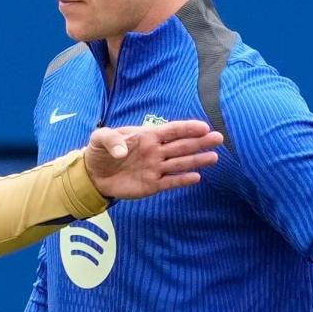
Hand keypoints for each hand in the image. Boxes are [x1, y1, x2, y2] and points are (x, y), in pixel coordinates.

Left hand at [85, 120, 222, 199]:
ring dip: (196, 160)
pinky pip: (170, 181)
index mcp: (147, 136)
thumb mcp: (99, 139)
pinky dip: (182, 180)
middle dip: (200, 142)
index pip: (171, 130)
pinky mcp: (152, 184)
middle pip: (181, 145)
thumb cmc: (99, 152)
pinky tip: (196, 177)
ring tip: (214, 157)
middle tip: (218, 138)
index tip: (203, 127)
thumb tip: (122, 151)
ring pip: (180, 163)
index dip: (187, 128)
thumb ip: (110, 139)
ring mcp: (155, 168)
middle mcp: (156, 151)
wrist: (93, 175)